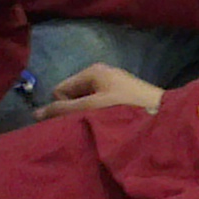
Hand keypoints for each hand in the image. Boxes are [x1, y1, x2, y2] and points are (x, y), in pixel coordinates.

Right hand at [44, 63, 166, 116]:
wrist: (164, 115)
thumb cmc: (125, 108)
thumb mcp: (90, 108)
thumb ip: (62, 111)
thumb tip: (34, 114)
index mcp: (92, 71)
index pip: (60, 90)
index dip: (63, 107)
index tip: (75, 121)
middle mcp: (102, 74)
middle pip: (73, 96)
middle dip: (75, 112)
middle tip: (87, 126)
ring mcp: (114, 85)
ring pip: (87, 103)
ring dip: (88, 116)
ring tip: (100, 127)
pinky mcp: (124, 97)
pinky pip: (101, 106)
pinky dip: (101, 117)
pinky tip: (110, 126)